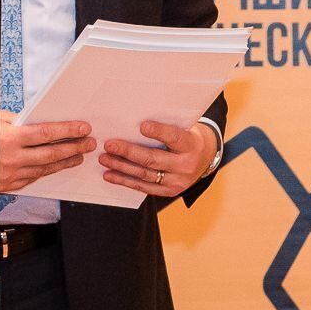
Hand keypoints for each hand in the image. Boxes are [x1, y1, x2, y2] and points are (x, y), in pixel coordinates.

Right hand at [0, 111, 94, 192]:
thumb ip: (22, 123)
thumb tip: (43, 125)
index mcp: (10, 138)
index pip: (48, 135)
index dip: (69, 132)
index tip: (82, 129)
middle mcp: (11, 159)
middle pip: (51, 155)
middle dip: (73, 149)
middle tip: (87, 144)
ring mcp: (8, 176)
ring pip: (43, 170)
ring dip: (62, 163)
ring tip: (75, 157)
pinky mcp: (4, 185)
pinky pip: (29, 180)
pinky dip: (42, 172)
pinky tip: (52, 167)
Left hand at [98, 120, 217, 198]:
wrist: (205, 158)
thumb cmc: (188, 137)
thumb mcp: (184, 127)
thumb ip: (166, 125)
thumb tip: (136, 117)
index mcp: (191, 145)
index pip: (174, 137)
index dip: (159, 132)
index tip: (142, 126)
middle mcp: (186, 165)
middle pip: (153, 159)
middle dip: (128, 151)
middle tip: (109, 144)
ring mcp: (177, 182)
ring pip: (144, 174)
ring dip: (121, 167)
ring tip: (105, 158)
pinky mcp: (169, 192)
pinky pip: (143, 187)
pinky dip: (125, 181)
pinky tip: (110, 175)